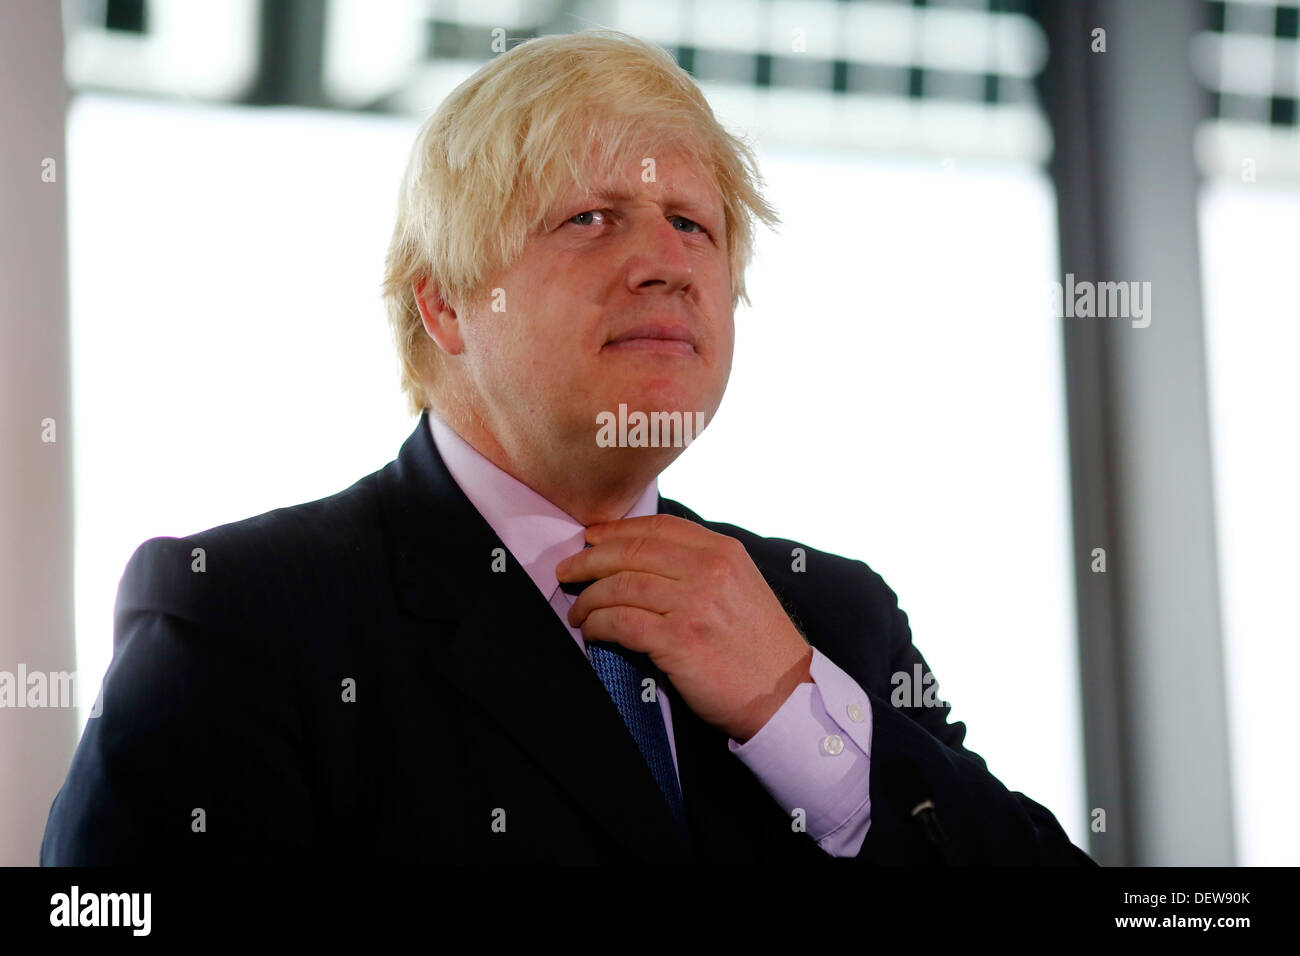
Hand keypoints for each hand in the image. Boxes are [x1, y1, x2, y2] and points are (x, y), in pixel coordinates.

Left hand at [556, 514, 812, 741]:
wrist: (785, 695)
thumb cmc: (760, 646)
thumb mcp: (742, 586)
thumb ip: (702, 566)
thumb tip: (646, 557)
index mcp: (723, 552)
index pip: (658, 527)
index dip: (617, 530)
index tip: (591, 538)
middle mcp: (708, 571)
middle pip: (632, 551)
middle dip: (590, 559)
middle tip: (567, 570)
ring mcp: (693, 605)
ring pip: (620, 585)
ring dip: (589, 597)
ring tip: (577, 610)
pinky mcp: (678, 641)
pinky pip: (621, 622)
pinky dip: (598, 624)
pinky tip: (591, 631)